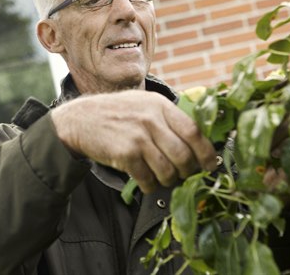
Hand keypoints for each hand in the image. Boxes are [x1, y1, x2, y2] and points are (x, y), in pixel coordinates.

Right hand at [51, 90, 216, 193]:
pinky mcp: (125, 154)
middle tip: (183, 175)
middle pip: (184, 154)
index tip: (209, 164)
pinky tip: (147, 183)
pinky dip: (151, 186)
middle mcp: (151, 119)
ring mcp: (138, 137)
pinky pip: (148, 178)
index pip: (194, 130)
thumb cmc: (114, 114)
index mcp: (160, 105)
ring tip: (163, 179)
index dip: (205, 151)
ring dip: (168, 181)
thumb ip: (166, 117)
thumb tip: (197, 140)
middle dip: (187, 171)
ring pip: (168, 170)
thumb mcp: (142, 104)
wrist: (79, 120)